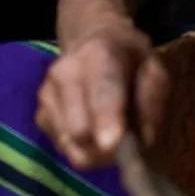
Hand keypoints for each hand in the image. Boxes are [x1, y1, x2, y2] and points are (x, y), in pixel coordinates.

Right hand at [35, 20, 169, 169]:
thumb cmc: (130, 60)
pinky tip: (95, 130)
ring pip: (71, 145)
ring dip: (97, 151)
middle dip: (107, 147)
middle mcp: (64, 73)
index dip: (107, 118)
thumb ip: (152, 100)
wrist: (93, 43)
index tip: (112, 143)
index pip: (102, 89)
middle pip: (80, 128)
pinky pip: (64, 148)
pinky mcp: (40, 116)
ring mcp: (47, 96)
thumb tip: (142, 140)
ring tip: (113, 132)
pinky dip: (84, 149)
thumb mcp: (154, 69)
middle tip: (129, 143)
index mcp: (99, 54)